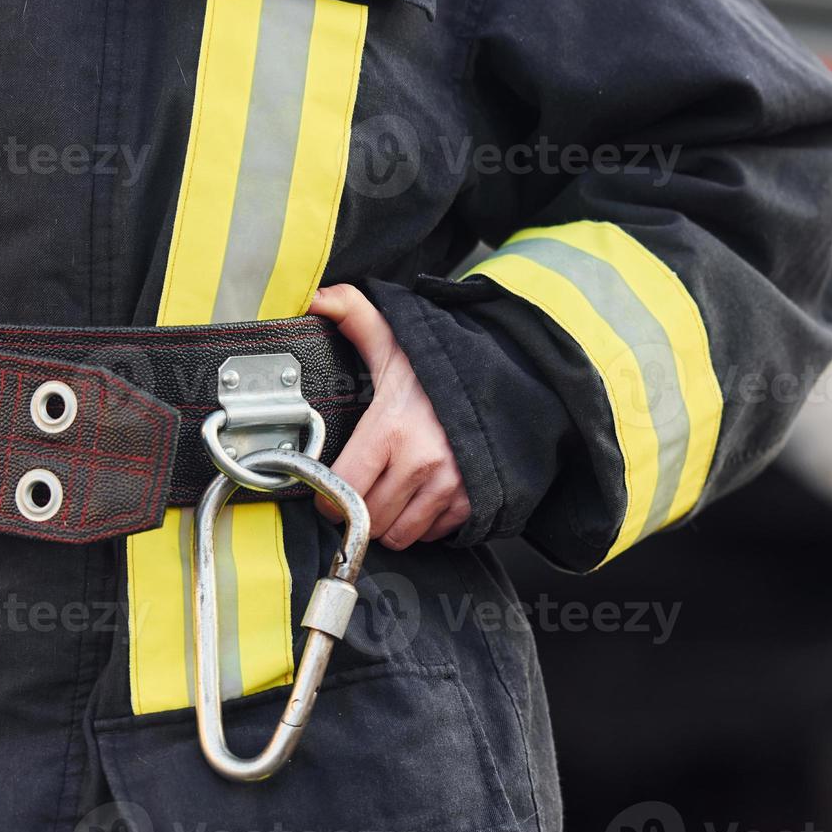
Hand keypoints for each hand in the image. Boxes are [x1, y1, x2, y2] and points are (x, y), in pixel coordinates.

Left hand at [308, 284, 469, 549]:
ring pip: (399, 533)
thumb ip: (355, 318)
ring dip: (389, 522)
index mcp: (391, 429)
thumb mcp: (397, 343)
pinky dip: (423, 523)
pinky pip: (432, 534)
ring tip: (391, 494)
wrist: (513, 380)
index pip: (343, 489)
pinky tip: (421, 496)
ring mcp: (450, 487)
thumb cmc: (446, 369)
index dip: (328, 496)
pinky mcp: (472, 503)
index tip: (328, 491)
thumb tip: (319, 297)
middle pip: (368, 518)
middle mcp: (420, 463)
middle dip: (358, 509)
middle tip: (360, 490)